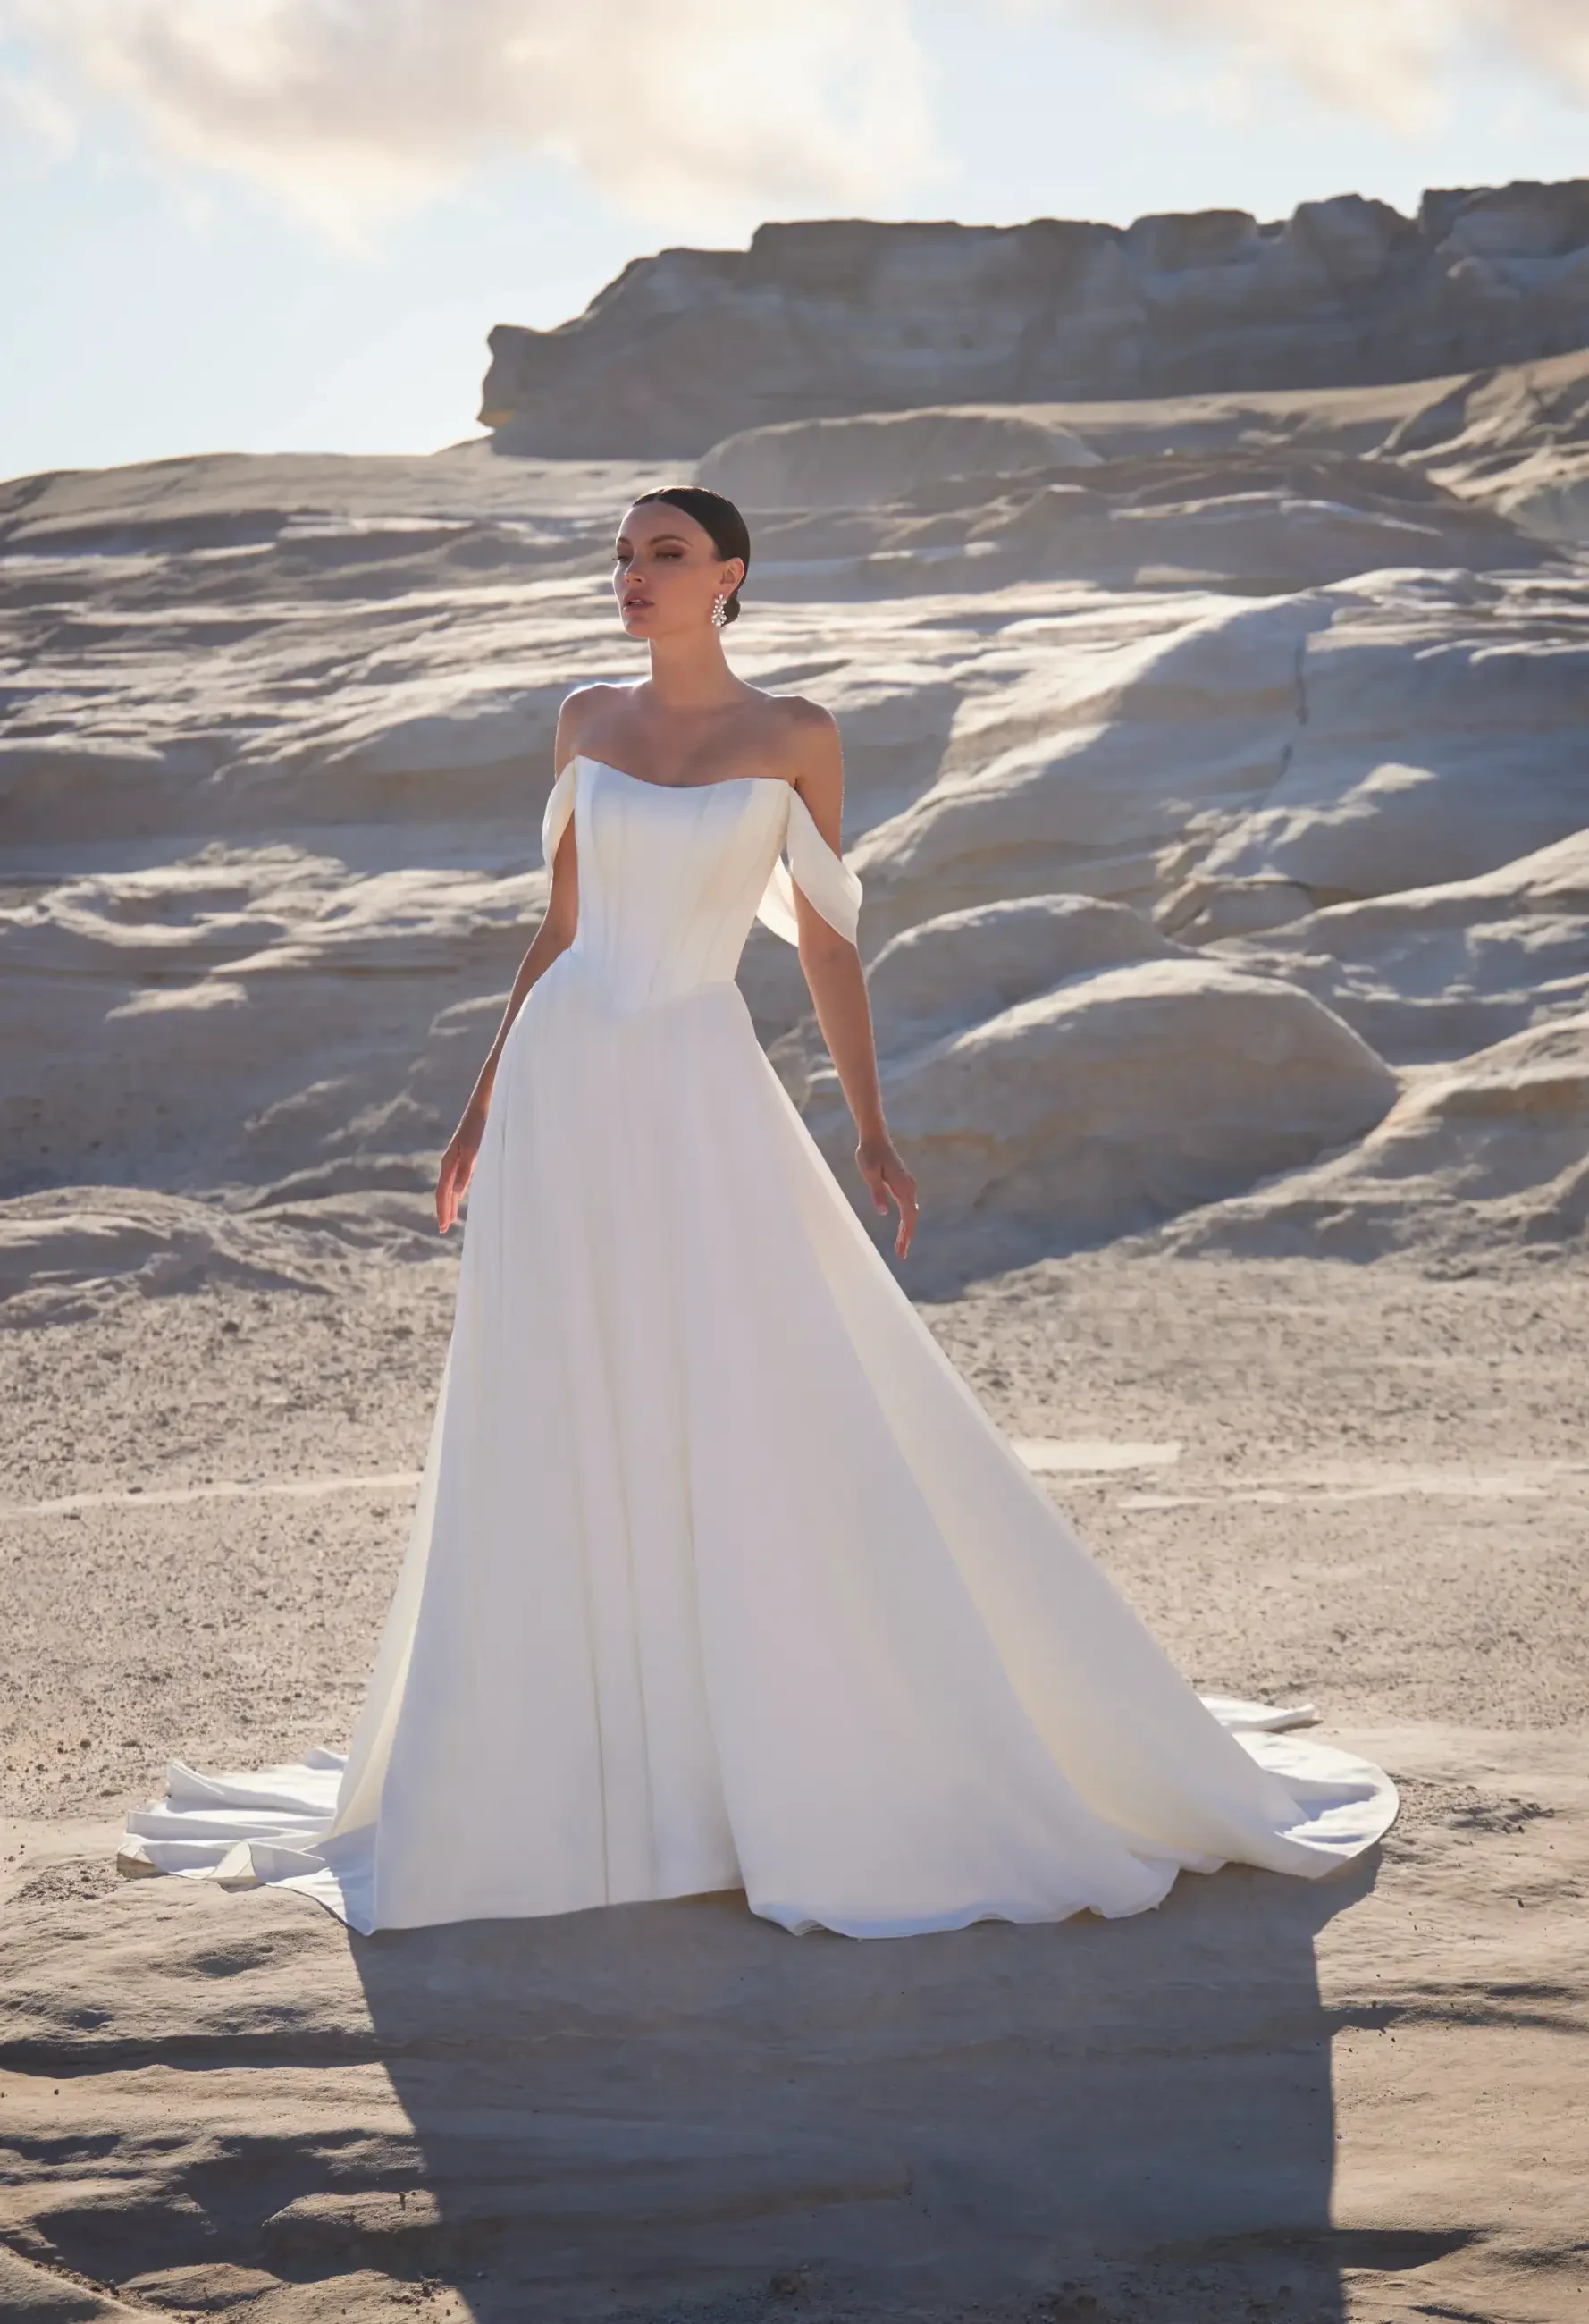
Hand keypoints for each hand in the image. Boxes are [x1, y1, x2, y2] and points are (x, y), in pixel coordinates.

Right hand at [436, 1106, 485, 1234]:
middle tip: (444, 1229)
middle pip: (444, 1190)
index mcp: (450, 1161)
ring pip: (450, 1185)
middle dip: (444, 1209)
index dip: (443, 1210)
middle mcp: (450, 1160)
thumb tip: (456, 1193)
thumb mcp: (474, 1149)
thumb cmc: (481, 1125)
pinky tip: (459, 1195)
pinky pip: (457, 1177)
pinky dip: (456, 1190)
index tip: (444, 1228)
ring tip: (450, 1218)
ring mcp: (457, 1157)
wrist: (485, 1104)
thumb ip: (466, 1170)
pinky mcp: (466, 1154)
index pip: (443, 1192)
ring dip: (449, 1202)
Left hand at [857, 1131, 918, 1259]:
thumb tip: (883, 1213)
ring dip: (907, 1230)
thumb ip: (877, 1192)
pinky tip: (902, 1229)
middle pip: (912, 1217)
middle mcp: (909, 1186)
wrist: (875, 1137)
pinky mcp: (903, 1184)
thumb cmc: (870, 1154)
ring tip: (901, 1247)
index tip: (901, 1250)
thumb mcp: (869, 1173)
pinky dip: (906, 1220)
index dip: (905, 1234)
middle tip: (901, 1255)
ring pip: (911, 1212)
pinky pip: (908, 1206)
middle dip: (907, 1236)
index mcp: (902, 1186)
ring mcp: (908, 1185)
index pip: (908, 1215)